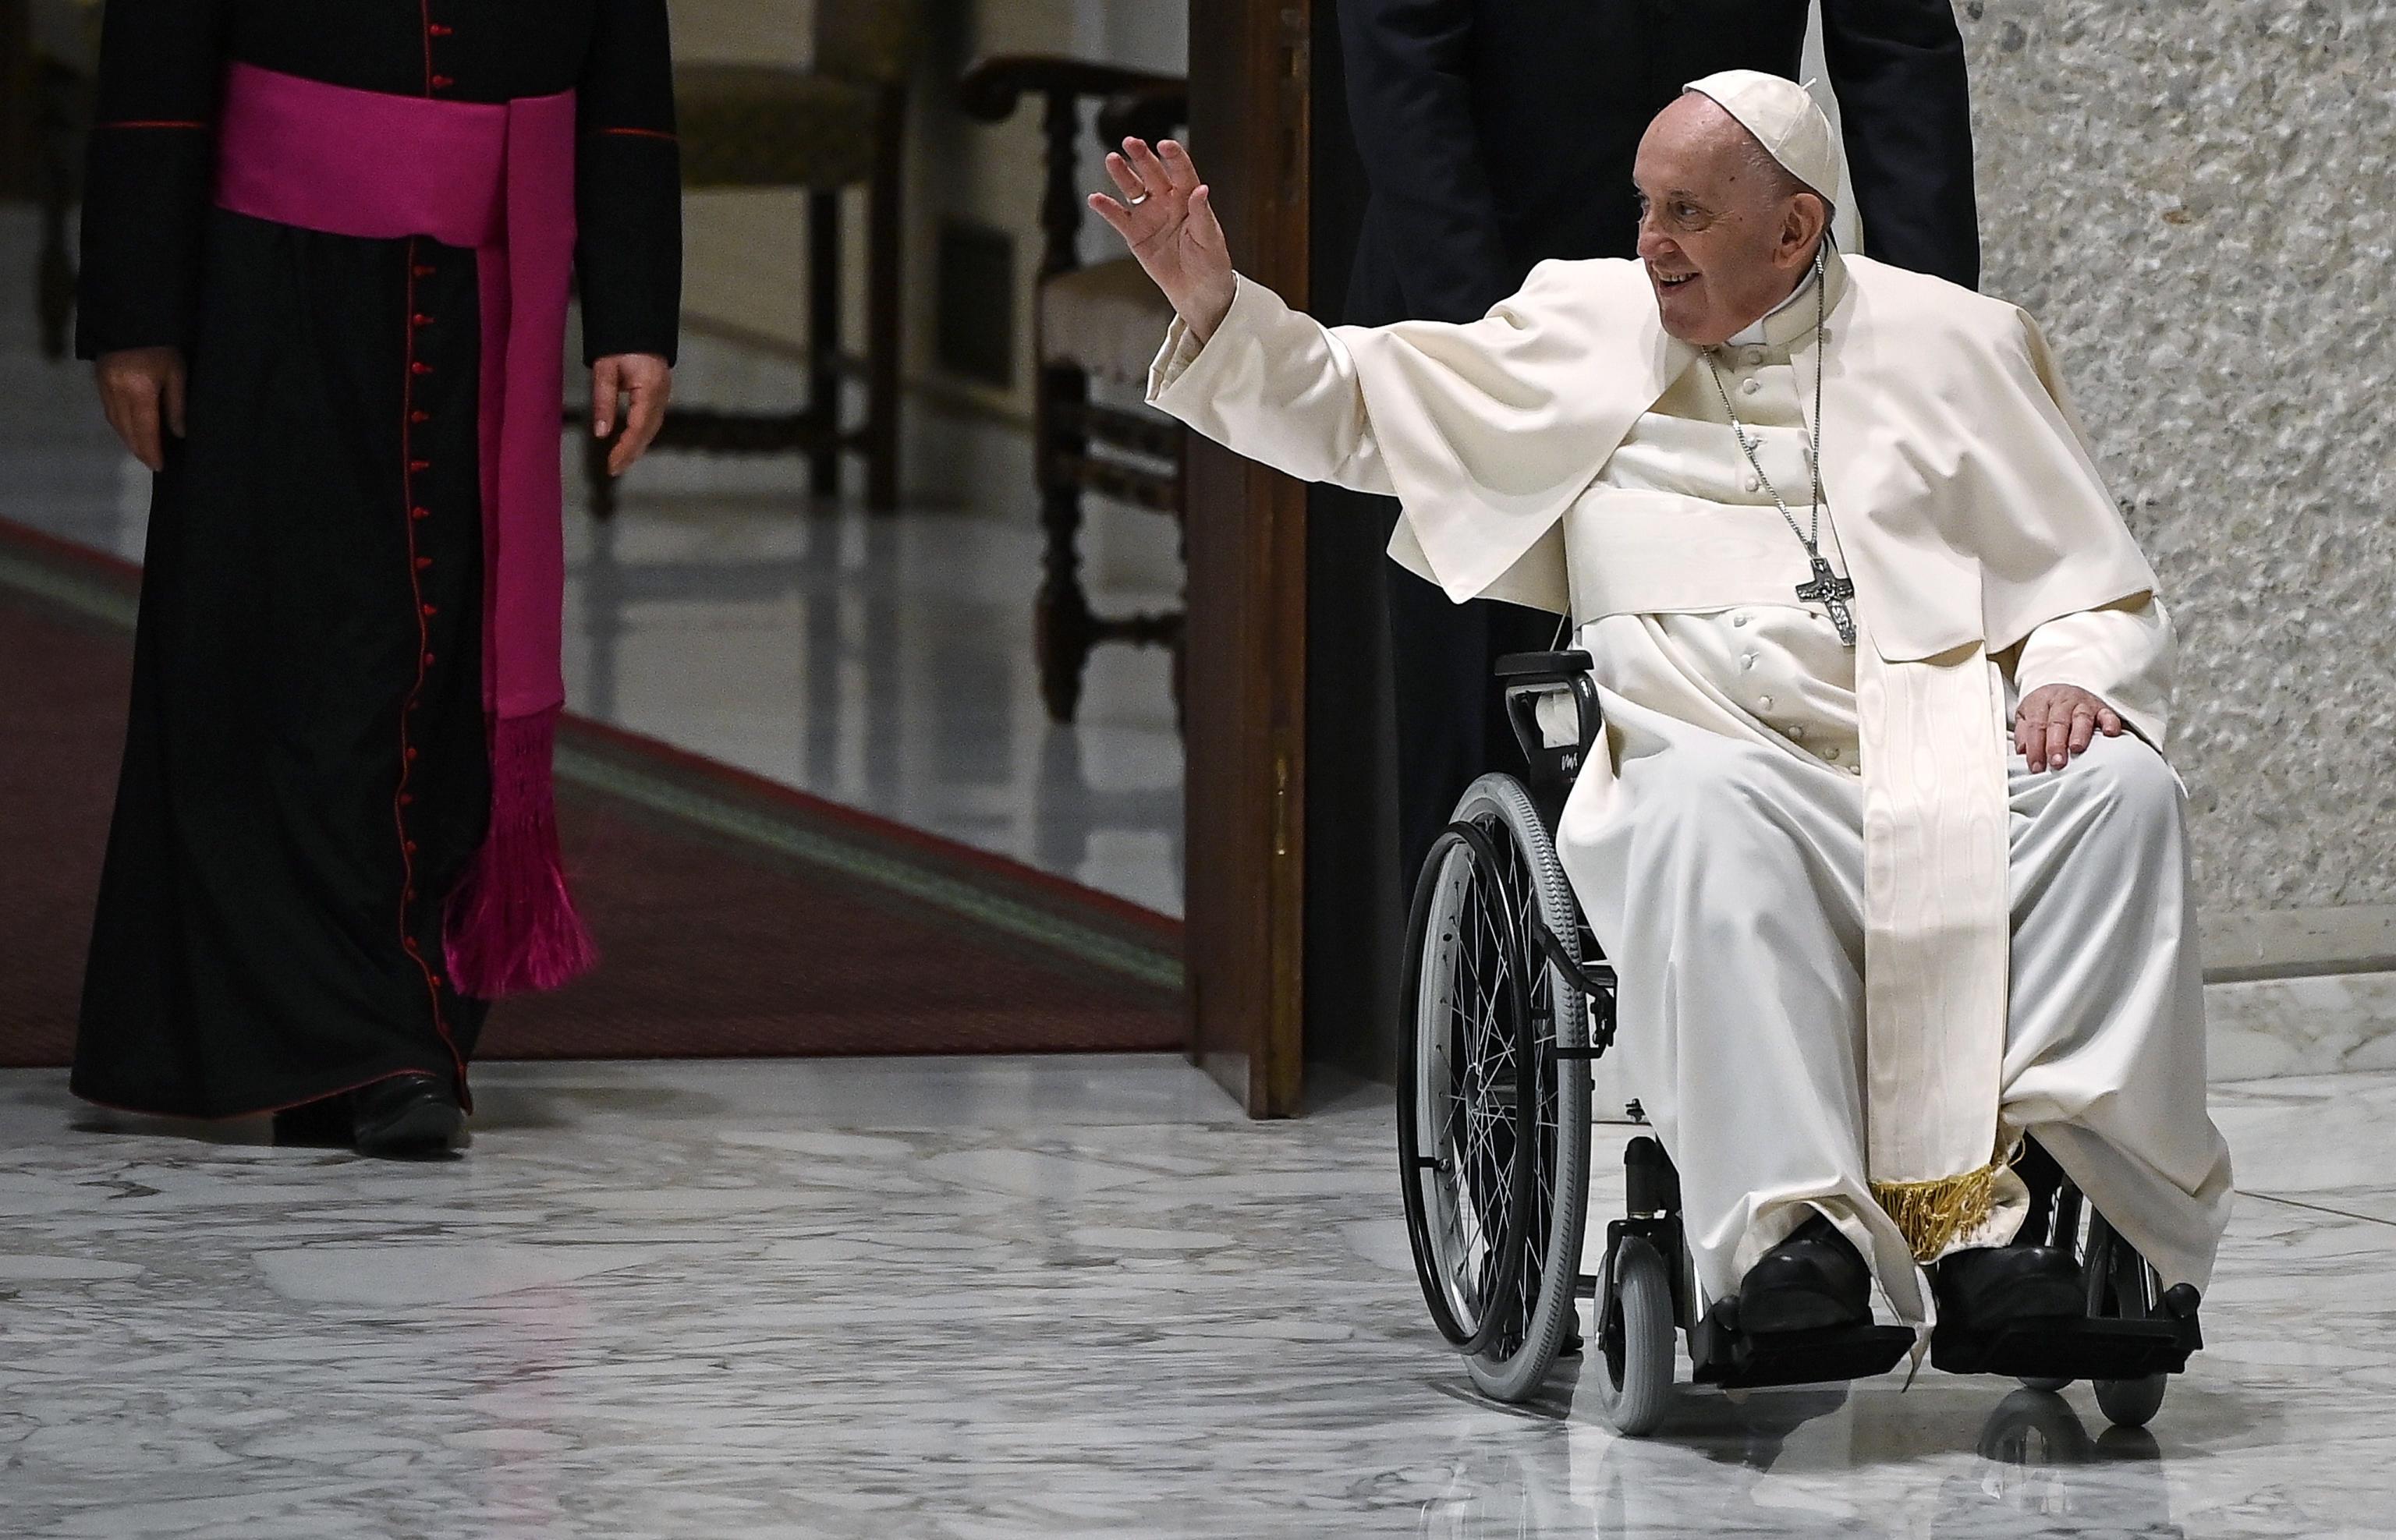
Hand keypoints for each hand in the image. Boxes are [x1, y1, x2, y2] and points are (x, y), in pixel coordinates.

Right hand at [95, 347, 186, 472]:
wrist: (132, 318)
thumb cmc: (162, 346)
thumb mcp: (177, 373)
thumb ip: (177, 405)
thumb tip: (179, 434)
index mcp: (138, 393)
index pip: (145, 431)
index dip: (151, 451)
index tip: (159, 466)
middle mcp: (117, 394)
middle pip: (127, 430)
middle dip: (139, 449)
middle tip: (152, 463)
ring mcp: (104, 387)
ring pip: (115, 422)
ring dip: (128, 439)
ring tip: (142, 451)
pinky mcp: (99, 380)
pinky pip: (108, 411)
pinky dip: (119, 425)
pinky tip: (129, 430)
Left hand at [592, 353, 671, 475]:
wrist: (639, 323)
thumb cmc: (619, 344)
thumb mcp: (605, 369)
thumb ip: (603, 401)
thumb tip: (601, 433)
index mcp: (649, 390)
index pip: (638, 427)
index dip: (625, 448)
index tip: (611, 463)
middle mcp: (661, 397)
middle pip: (648, 432)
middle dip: (631, 453)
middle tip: (614, 469)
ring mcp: (664, 396)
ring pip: (652, 429)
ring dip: (637, 447)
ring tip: (621, 462)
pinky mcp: (660, 395)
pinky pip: (652, 421)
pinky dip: (641, 436)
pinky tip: (631, 443)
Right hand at [1087, 138, 1236, 341]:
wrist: (1198, 292)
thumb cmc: (1211, 263)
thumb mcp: (1210, 239)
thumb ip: (1202, 214)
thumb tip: (1201, 189)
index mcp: (1189, 198)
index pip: (1181, 171)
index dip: (1174, 157)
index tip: (1164, 145)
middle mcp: (1168, 201)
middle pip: (1153, 173)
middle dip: (1142, 157)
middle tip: (1131, 142)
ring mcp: (1149, 215)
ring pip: (1133, 189)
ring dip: (1122, 174)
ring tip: (1112, 159)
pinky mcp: (1135, 234)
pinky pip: (1119, 217)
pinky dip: (1107, 208)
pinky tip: (1095, 198)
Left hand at [2014, 683, 2121, 771]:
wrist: (2062, 691)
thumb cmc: (2043, 710)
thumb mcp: (2026, 715)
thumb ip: (2023, 733)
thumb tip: (2022, 752)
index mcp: (2041, 702)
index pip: (2036, 725)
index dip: (2035, 747)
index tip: (2036, 766)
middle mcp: (2063, 701)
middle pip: (2058, 722)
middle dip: (2056, 744)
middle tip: (2057, 762)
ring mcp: (2083, 703)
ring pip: (2081, 718)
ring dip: (2079, 734)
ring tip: (2077, 749)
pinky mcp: (2102, 708)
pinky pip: (2108, 714)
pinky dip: (2110, 723)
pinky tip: (2110, 733)